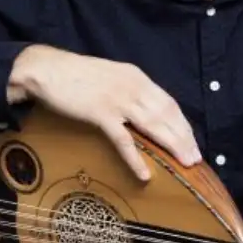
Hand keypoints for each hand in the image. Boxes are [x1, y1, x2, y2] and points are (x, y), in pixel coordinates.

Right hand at [9, 45, 201, 181]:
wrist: (46, 68)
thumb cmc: (78, 75)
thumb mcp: (113, 77)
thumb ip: (131, 91)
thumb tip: (147, 111)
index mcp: (138, 78)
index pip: (170, 103)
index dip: (183, 124)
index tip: (192, 140)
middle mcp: (134, 87)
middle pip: (167, 116)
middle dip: (184, 138)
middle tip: (196, 158)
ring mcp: (118, 100)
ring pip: (153, 125)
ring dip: (172, 146)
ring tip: (185, 164)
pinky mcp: (100, 113)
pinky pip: (123, 139)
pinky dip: (135, 158)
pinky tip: (145, 173)